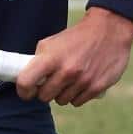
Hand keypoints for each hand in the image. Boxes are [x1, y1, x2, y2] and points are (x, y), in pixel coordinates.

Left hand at [15, 7, 132, 106]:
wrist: (109, 31)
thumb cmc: (76, 37)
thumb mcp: (52, 42)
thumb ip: (39, 60)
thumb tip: (26, 78)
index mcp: (51, 57)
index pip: (26, 82)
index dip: (23, 90)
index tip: (26, 91)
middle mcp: (66, 71)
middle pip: (44, 97)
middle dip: (45, 91)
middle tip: (51, 81)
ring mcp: (82, 81)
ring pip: (61, 100)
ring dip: (62, 93)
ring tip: (69, 78)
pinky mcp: (96, 88)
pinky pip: (77, 102)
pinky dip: (77, 95)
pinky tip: (81, 81)